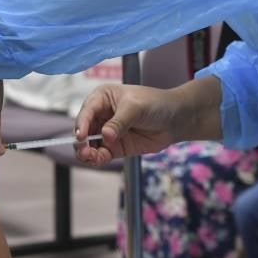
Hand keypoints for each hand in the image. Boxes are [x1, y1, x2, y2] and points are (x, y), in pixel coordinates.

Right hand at [74, 76, 222, 167]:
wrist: (176, 119)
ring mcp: (107, 132)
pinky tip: (98, 160)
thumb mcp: (136, 108)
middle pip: (84, 130)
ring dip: (87, 152)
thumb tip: (105, 135)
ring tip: (92, 157)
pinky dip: (97, 159)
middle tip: (85, 151)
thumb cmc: (155, 104)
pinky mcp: (115, 147)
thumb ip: (119, 122)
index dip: (82, 124)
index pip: (87, 111)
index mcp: (102, 98)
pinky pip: (101, 154)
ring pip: (89, 144)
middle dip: (81, 141)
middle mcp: (101, 115)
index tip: (81, 136)